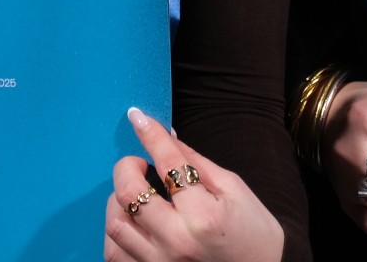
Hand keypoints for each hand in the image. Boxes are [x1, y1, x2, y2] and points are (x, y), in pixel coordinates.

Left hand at [102, 107, 283, 261]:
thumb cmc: (252, 230)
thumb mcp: (232, 188)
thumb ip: (195, 162)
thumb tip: (166, 136)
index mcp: (203, 215)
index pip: (167, 163)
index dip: (150, 135)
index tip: (137, 117)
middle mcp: (176, 241)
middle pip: (128, 194)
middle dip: (126, 167)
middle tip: (138, 163)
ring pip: (115, 225)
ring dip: (118, 200)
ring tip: (135, 193)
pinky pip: (114, 253)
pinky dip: (116, 232)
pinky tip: (131, 221)